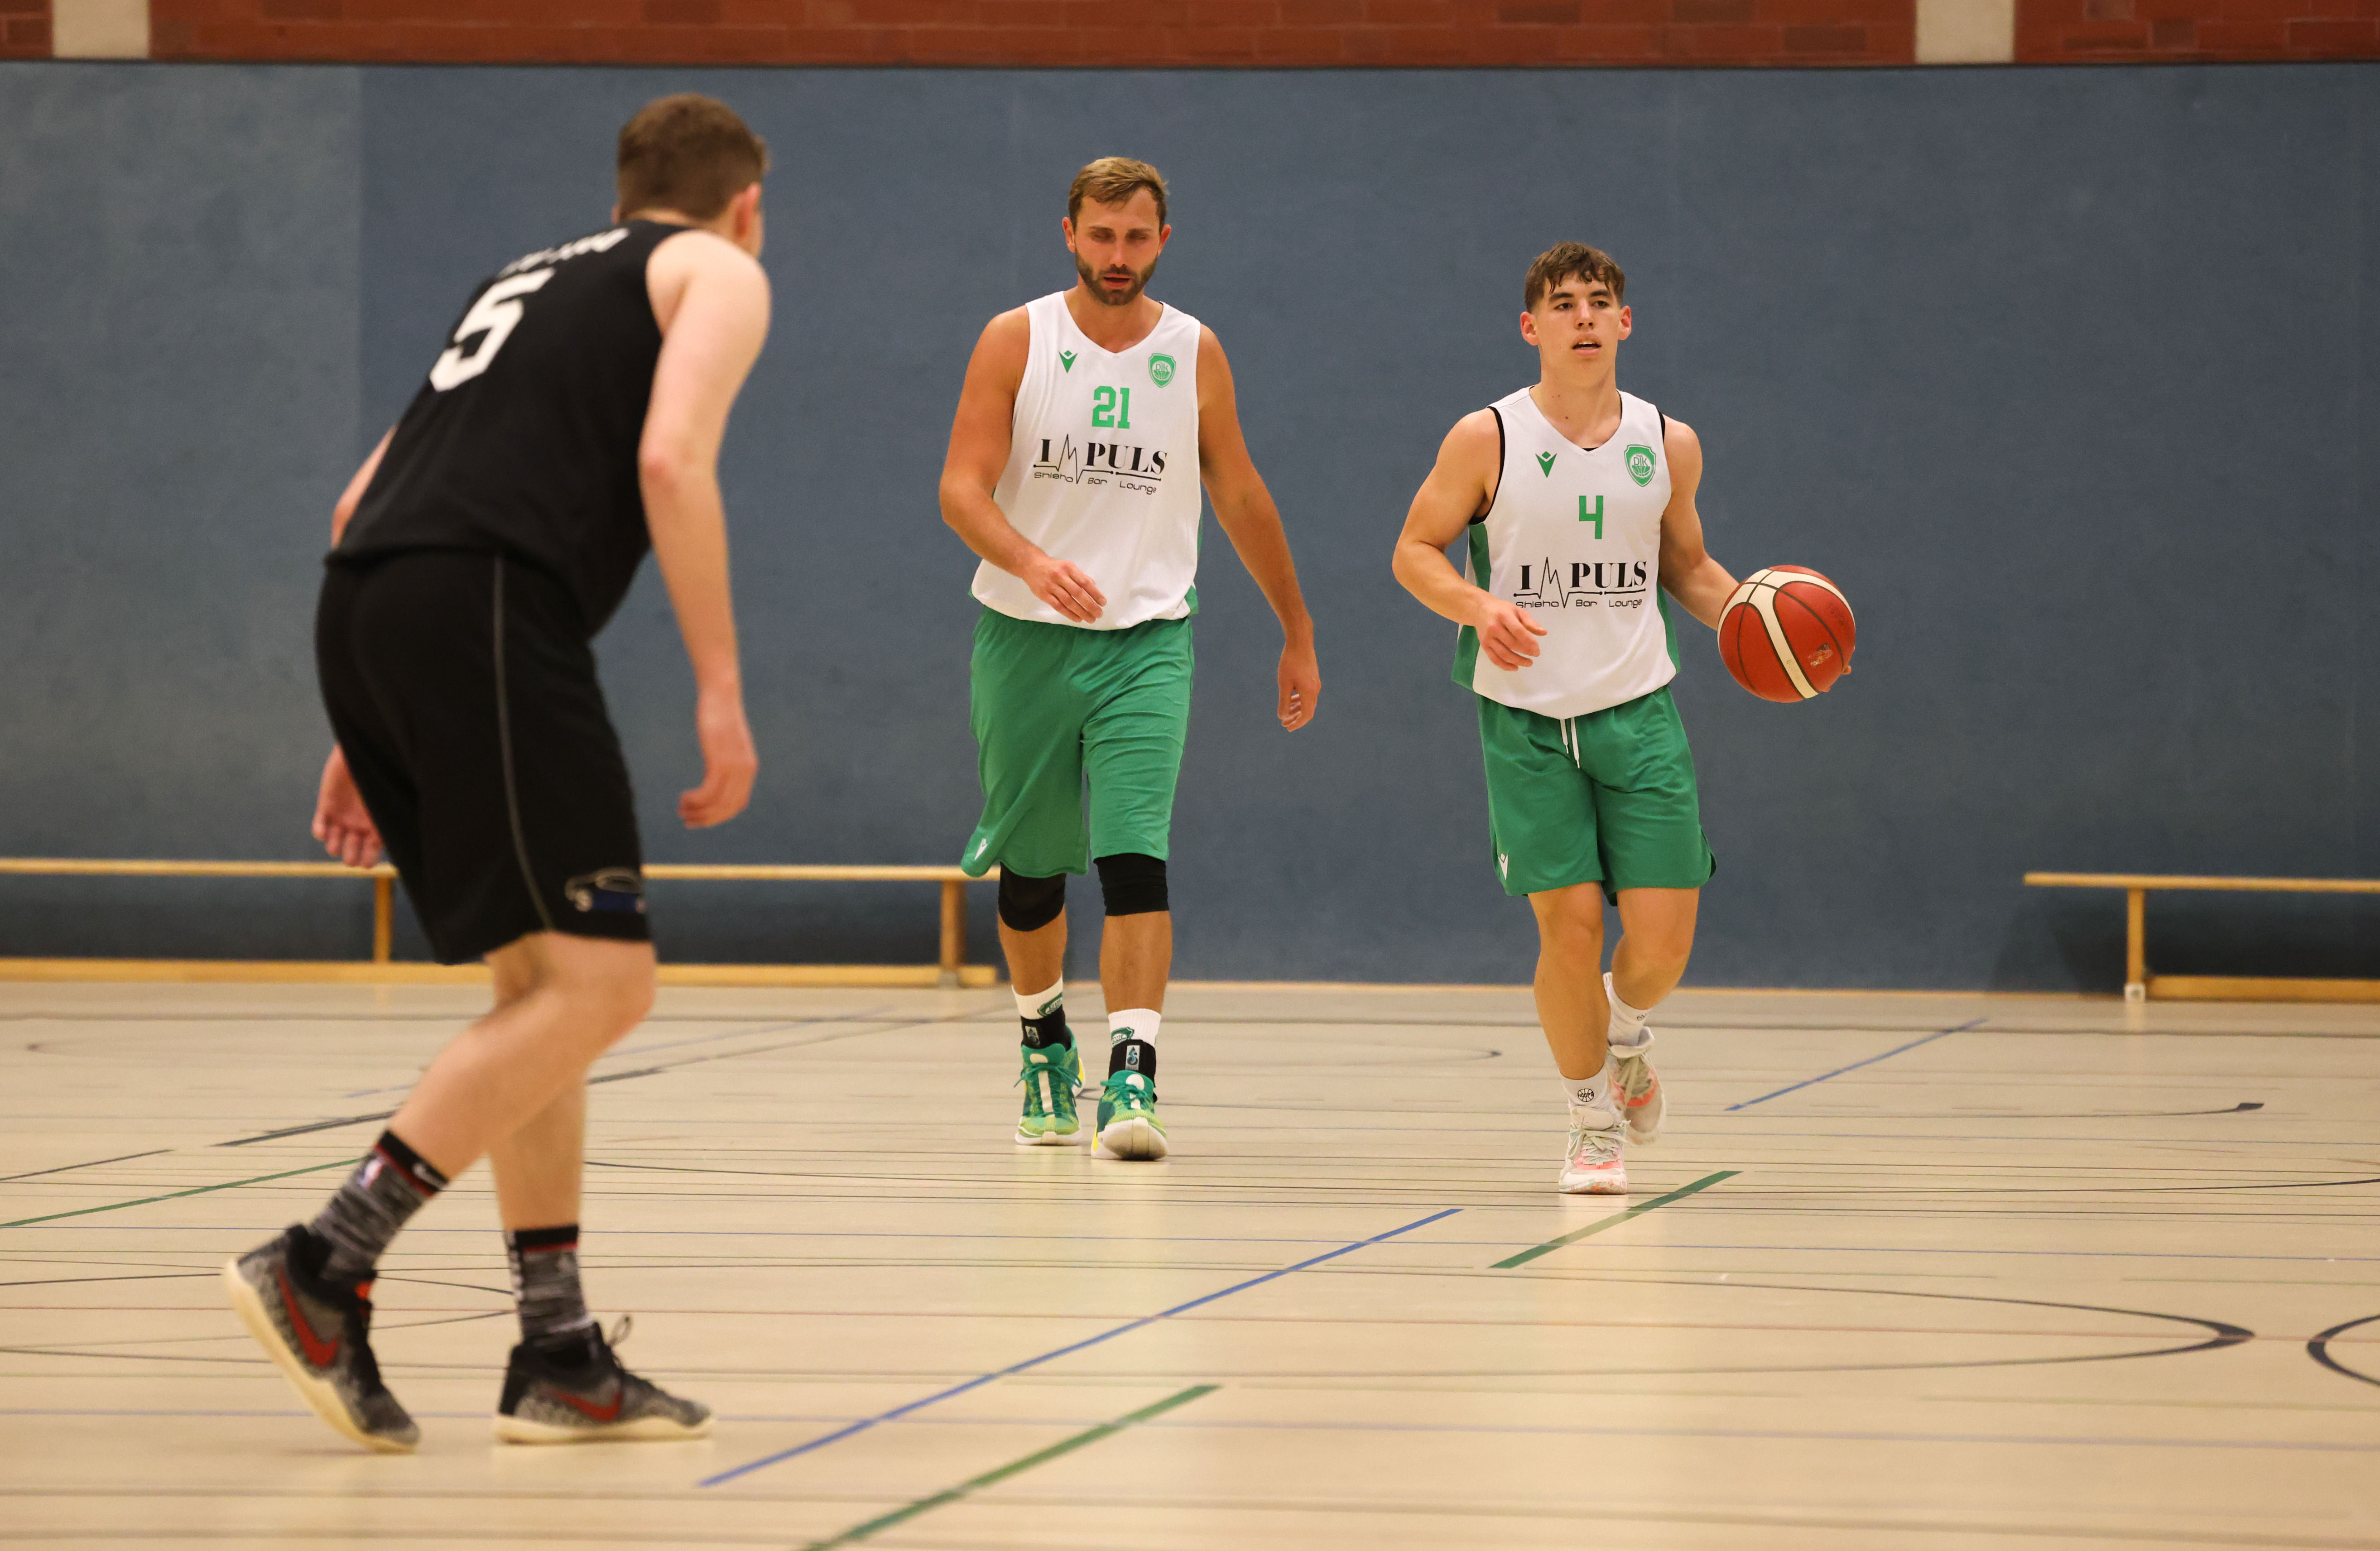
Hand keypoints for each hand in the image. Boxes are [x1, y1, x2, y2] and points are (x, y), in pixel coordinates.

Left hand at [311, 746, 382, 867]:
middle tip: (350, 859)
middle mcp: (359, 824)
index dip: (369, 859)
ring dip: (333, 846)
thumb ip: (392, 818)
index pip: (373, 850)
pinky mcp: (326, 806)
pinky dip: (319, 831)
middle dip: (351, 856)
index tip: (366, 865)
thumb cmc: (382, 774)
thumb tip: (404, 840)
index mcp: (377, 825)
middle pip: (352, 850)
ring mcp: (341, 816)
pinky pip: (319, 825)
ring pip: (333, 842)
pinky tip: (322, 832)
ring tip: (335, 846)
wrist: (362, 751)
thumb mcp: (390, 799)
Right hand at [680, 686, 757, 827]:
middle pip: (726, 809)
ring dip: (697, 811)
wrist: (721, 697)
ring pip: (717, 803)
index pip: (736, 806)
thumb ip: (728, 764)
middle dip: (706, 820)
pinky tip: (684, 798)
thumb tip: (718, 781)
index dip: (717, 818)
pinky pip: (708, 791)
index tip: (699, 820)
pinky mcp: (720, 761)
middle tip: (686, 821)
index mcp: (749, 770)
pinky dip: (695, 800)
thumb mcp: (728, 745)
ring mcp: (734, 767)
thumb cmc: (720, 719)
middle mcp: (745, 771)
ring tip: (681, 810)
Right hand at [1023, 553, 1105, 623]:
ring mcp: (1051, 586)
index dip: (1095, 593)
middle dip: (1090, 605)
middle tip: (1099, 614)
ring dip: (1081, 612)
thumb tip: (1094, 588)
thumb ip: (1080, 576)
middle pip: (1078, 593)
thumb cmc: (1054, 567)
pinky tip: (1078, 618)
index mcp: (1068, 568)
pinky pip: (1058, 606)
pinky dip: (1069, 614)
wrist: (1031, 565)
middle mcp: (1060, 576)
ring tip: (1090, 619)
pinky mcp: (1044, 595)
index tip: (1103, 602)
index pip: (1085, 582)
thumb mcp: (1068, 566)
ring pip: (1068, 602)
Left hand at [1277, 638, 1320, 730]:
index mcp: (1309, 692)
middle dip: (1295, 718)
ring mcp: (1315, 683)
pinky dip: (1299, 699)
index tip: (1287, 728)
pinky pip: (1307, 694)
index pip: (1306, 715)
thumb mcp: (1284, 683)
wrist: (1300, 641)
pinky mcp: (1313, 677)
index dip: (1297, 724)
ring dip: (1297, 709)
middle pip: (1308, 710)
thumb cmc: (1290, 661)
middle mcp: (1315, 689)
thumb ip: (1284, 701)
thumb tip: (1282, 716)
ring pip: (1307, 702)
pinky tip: (1291, 699)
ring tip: (1285, 713)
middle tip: (1283, 724)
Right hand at [1473, 594, 1549, 671]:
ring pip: (1503, 654)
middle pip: (1511, 644)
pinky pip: (1494, 659)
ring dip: (1517, 661)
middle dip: (1526, 652)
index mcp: (1504, 616)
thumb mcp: (1517, 610)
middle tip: (1536, 655)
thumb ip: (1530, 622)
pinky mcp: (1484, 645)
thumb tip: (1544, 633)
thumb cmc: (1502, 609)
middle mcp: (1494, 627)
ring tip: (1528, 663)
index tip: (1537, 649)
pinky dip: (1505, 666)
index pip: (1518, 631)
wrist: (1480, 609)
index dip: (1529, 642)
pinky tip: (1515, 667)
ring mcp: (1488, 638)